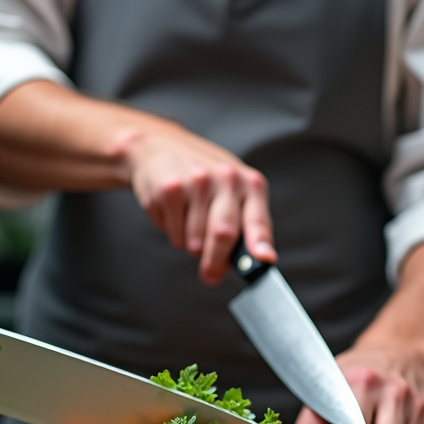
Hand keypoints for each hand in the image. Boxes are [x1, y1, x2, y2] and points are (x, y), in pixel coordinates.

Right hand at [126, 120, 276, 284]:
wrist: (158, 147)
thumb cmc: (203, 178)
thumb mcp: (232, 193)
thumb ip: (244, 227)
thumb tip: (252, 264)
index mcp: (250, 184)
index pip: (258, 220)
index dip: (260, 244)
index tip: (264, 260)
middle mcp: (227, 179)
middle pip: (223, 234)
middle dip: (216, 262)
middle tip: (210, 276)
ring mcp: (197, 182)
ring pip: (195, 242)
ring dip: (191, 246)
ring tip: (188, 223)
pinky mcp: (170, 189)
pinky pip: (173, 234)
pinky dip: (172, 233)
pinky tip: (172, 212)